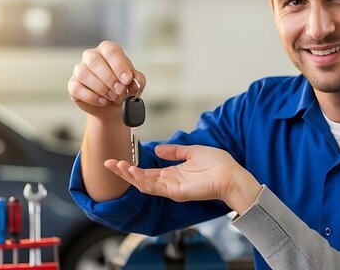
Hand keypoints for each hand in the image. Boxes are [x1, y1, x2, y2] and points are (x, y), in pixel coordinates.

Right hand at [68, 41, 145, 117]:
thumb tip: (133, 82)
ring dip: (100, 88)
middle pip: (95, 60)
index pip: (111, 51)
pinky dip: (91, 97)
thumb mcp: (135, 84)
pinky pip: (77, 88)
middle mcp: (92, 56)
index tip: (127, 80)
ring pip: (84, 74)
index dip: (119, 65)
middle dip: (109, 78)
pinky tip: (102, 101)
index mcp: (108, 50)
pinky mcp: (73, 84)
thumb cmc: (124, 89)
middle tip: (119, 90)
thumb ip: (137, 80)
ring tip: (112, 97)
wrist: (113, 107)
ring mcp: (80, 69)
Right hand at [104, 144, 262, 213]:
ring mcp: (172, 188)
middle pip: (140, 179)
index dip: (131, 166)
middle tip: (108, 162)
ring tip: (116, 166)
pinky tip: (132, 172)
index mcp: (173, 174)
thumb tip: (157, 149)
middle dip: (123, 172)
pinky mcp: (176, 192)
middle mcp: (170, 183)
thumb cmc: (218, 164)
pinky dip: (142, 180)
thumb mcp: (192, 152)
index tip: (118, 159)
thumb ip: (174, 151)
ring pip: (144, 185)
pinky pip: (155, 187)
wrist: (232, 175)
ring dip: (129, 175)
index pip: (147, 172)